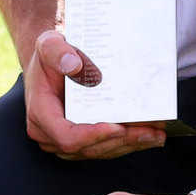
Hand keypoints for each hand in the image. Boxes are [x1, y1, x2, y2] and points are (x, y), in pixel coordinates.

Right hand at [22, 28, 165, 159]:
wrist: (52, 61)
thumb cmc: (51, 54)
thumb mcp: (48, 44)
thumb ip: (56, 51)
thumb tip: (74, 66)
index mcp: (40, 114)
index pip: (66, 136)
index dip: (93, 136)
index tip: (117, 127)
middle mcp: (49, 134)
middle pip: (87, 148)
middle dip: (120, 141)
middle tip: (149, 131)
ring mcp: (64, 141)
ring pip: (99, 151)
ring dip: (129, 145)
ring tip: (155, 134)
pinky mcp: (79, 141)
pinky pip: (103, 147)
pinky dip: (127, 143)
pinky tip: (148, 136)